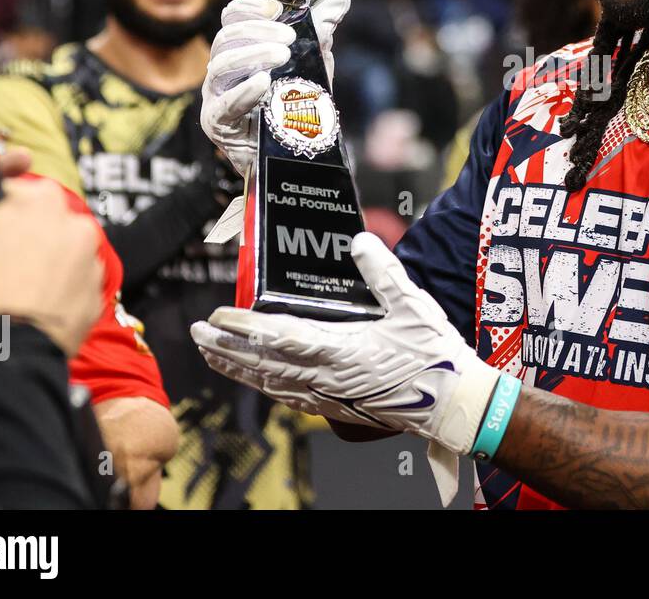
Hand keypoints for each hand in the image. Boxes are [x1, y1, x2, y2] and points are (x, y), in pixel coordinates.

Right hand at [0, 177, 101, 355]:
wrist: (8, 346)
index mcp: (44, 200)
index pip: (17, 193)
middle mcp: (79, 225)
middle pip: (44, 223)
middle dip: (23, 237)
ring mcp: (93, 262)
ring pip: (62, 254)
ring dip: (44, 264)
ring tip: (14, 288)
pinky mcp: (96, 294)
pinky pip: (73, 285)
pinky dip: (57, 291)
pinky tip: (32, 304)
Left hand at [191, 232, 499, 454]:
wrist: (452, 404)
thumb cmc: (435, 356)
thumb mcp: (413, 304)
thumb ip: (383, 271)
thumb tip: (358, 241)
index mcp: (342, 350)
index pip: (279, 337)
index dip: (245, 326)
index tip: (218, 315)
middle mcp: (327, 378)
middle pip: (262, 363)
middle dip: (225, 347)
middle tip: (196, 333)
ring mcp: (330, 396)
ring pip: (270, 383)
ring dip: (237, 368)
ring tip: (211, 355)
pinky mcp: (337, 408)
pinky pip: (289, 397)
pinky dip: (264, 386)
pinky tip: (256, 380)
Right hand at [200, 0, 349, 175]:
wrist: (289, 156)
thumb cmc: (293, 106)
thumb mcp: (313, 63)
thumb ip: (322, 29)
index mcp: (243, 46)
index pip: (242, 9)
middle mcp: (225, 66)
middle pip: (227, 32)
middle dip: (258, 27)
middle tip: (290, 35)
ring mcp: (217, 93)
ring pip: (220, 63)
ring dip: (253, 54)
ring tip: (283, 55)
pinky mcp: (217, 122)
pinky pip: (224, 103)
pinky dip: (244, 90)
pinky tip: (264, 82)